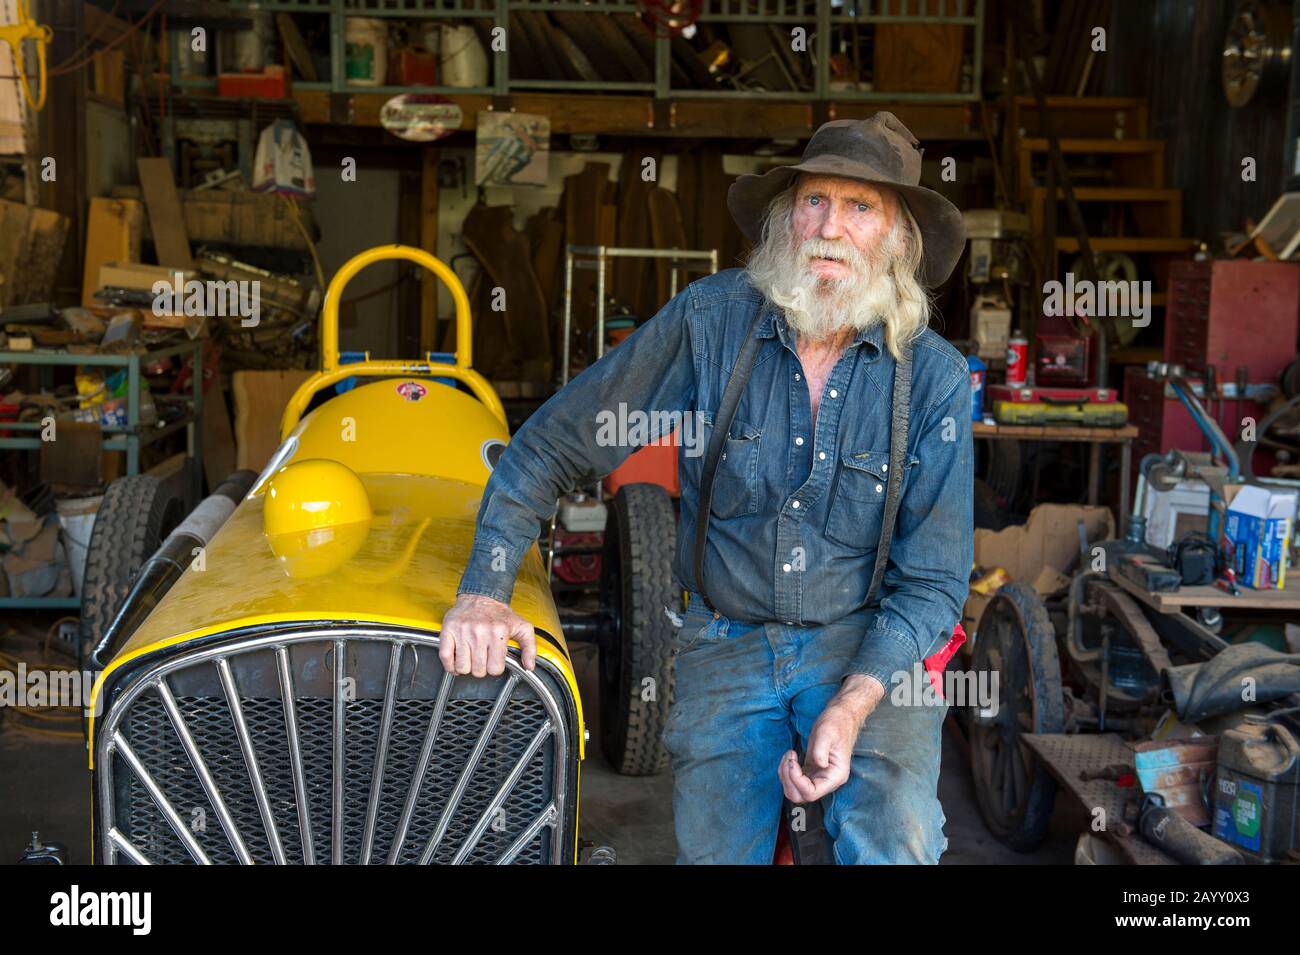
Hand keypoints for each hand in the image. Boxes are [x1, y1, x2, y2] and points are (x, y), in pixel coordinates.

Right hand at [439, 593, 536, 676]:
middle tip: (483, 659)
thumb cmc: (500, 614)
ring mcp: (462, 631)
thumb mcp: (522, 627)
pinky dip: (450, 665)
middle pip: (478, 670)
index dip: (495, 668)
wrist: (481, 596)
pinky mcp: (448, 630)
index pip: (495, 668)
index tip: (494, 662)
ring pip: (462, 667)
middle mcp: (480, 632)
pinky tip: (457, 662)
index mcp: (498, 632)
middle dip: (481, 668)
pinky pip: (445, 657)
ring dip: (467, 667)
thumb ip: (530, 647)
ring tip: (472, 658)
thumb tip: (529, 666)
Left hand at [779, 674, 884, 803]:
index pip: (811, 793)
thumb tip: (819, 764)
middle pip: (800, 796)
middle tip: (788, 758)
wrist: (840, 716)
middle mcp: (827, 781)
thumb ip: (821, 749)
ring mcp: (818, 777)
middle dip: (788, 779)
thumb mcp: (827, 733)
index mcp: (835, 776)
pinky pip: (795, 780)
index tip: (792, 761)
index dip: (796, 780)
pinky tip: (790, 756)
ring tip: (788, 755)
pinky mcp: (811, 771)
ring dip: (785, 775)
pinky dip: (786, 771)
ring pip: (795, 790)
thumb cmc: (836, 723)